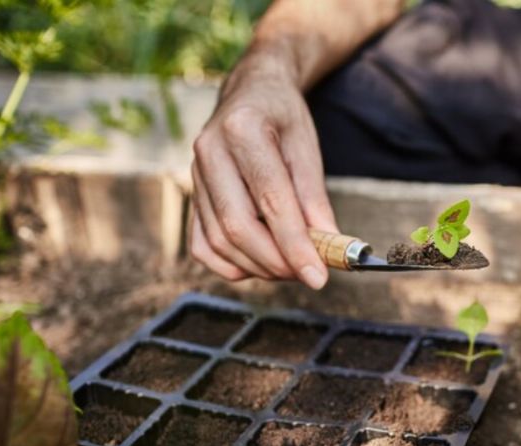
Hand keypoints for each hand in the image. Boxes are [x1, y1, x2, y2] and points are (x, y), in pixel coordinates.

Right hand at [190, 57, 336, 287]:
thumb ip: (315, 200)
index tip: (319, 276)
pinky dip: (230, 265)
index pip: (271, 200)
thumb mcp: (308, 148)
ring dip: (257, 266)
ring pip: (218, 240)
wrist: (251, 93)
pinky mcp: (190, 195)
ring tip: (291, 268)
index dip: (295, 245)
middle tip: (307, 274)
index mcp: (244, 129)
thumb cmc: (283, 118)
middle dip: (275, 262)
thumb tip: (330, 247)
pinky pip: (202, 245)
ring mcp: (193, 174)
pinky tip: (260, 264)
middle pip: (237, 226)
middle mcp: (209, 151)